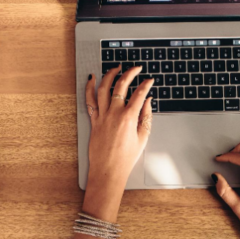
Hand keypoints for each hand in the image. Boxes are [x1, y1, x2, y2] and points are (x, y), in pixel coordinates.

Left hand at [83, 65, 153, 215]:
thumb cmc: (125, 158)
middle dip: (130, 73)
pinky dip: (89, 88)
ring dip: (110, 75)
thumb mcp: (143, 138)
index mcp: (128, 118)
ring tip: (116, 68)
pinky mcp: (94, 120)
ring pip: (104, 89)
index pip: (139, 94)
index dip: (146, 84)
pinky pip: (90, 100)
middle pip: (121, 86)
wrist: (108, 170)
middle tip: (136, 68)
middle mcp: (114, 114)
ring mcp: (102, 116)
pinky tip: (92, 78)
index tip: (150, 80)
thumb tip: (148, 101)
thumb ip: (146, 117)